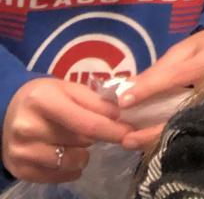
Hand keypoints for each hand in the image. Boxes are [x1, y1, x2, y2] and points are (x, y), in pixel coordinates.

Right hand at [2, 77, 126, 181]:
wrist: (8, 112)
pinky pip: (57, 176)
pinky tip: (67, 156)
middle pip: (80, 142)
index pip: (87, 122)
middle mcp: (29, 127)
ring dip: (82, 155)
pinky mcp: (19, 169)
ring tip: (76, 143)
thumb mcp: (67, 88)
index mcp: (44, 100)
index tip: (129, 131)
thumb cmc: (45, 97)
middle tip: (93, 130)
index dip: (112, 128)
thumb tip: (119, 114)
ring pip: (70, 161)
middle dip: (95, 137)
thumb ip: (93, 100)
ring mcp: (22, 151)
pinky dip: (70, 169)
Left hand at [118, 25, 203, 151]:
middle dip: (151, 129)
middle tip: (125, 138)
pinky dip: (165, 137)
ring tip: (129, 141)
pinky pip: (187, 130)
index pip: (175, 77)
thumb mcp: (185, 49)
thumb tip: (126, 89)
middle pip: (179, 114)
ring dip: (154, 138)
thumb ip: (159, 70)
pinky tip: (146, 142)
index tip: (123, 101)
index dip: (148, 89)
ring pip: (183, 128)